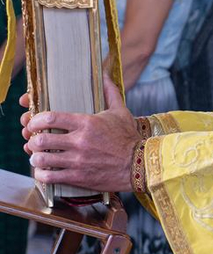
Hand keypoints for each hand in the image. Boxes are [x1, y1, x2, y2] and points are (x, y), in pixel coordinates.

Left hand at [25, 75, 139, 192]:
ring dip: (35, 158)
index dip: (35, 120)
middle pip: (42, 140)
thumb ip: (110, 93)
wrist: (139, 165)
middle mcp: (80, 142)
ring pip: (43, 160)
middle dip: (32, 140)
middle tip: (34, 140)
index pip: (50, 118)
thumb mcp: (121, 112)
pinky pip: (51, 177)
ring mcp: (78, 161)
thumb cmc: (129, 138)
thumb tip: (104, 75)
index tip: (33, 122)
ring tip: (36, 157)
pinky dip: (42, 175)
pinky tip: (43, 172)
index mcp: (86, 123)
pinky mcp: (79, 177)